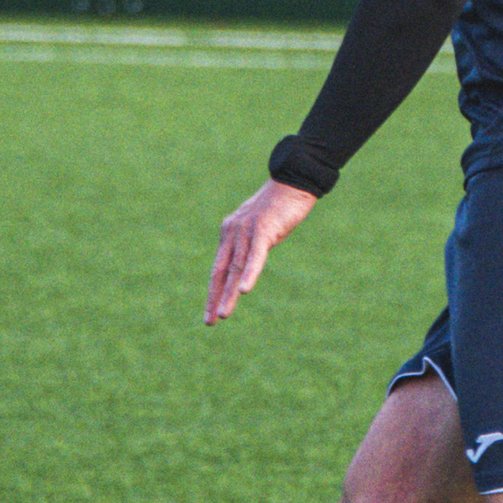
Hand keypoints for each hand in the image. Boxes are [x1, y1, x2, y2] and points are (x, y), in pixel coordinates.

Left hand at [205, 179, 317, 323]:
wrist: (293, 180)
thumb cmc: (280, 205)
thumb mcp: (260, 228)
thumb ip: (251, 245)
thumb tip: (248, 263)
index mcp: (230, 232)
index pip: (219, 268)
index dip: (214, 291)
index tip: (210, 313)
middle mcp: (233, 232)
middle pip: (222, 271)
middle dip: (215, 298)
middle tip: (209, 322)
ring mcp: (246, 231)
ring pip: (236, 268)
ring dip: (229, 293)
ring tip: (222, 315)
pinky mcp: (263, 230)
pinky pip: (255, 256)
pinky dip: (249, 274)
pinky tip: (243, 291)